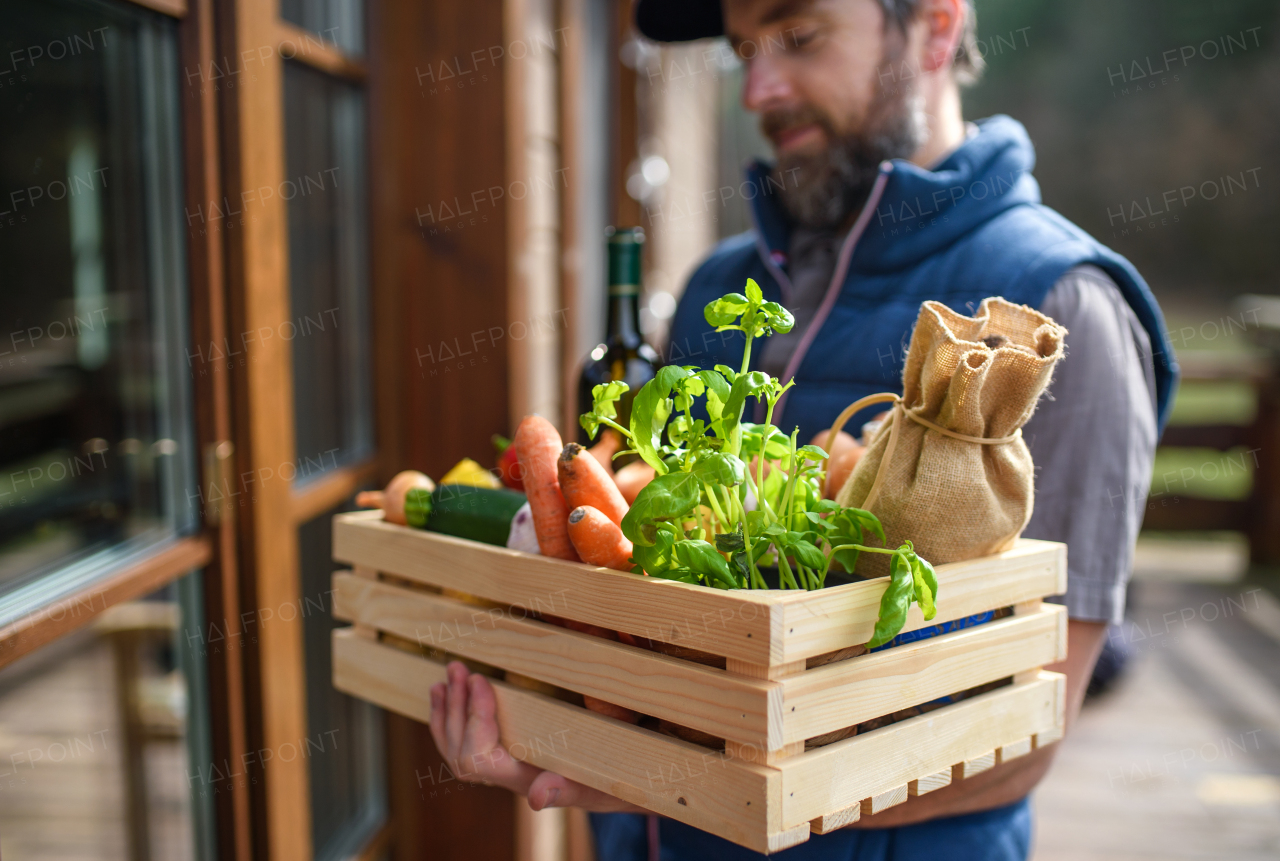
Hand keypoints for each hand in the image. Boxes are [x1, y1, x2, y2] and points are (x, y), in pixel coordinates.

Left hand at [428, 661, 644, 812]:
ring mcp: (498, 769)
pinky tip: (442, 694)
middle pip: (461, 750)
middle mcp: (503, 778)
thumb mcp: (593, 782)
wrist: (608, 787)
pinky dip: (448, 719)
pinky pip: (460, 745)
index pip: (479, 757)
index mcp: (521, 780)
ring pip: (455, 748)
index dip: (475, 717)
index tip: (481, 680)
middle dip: (456, 709)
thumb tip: (538, 797)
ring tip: (445, 678)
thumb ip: (567, 788)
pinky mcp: (498, 756)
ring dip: (447, 711)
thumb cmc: (603, 782)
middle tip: (458, 669)